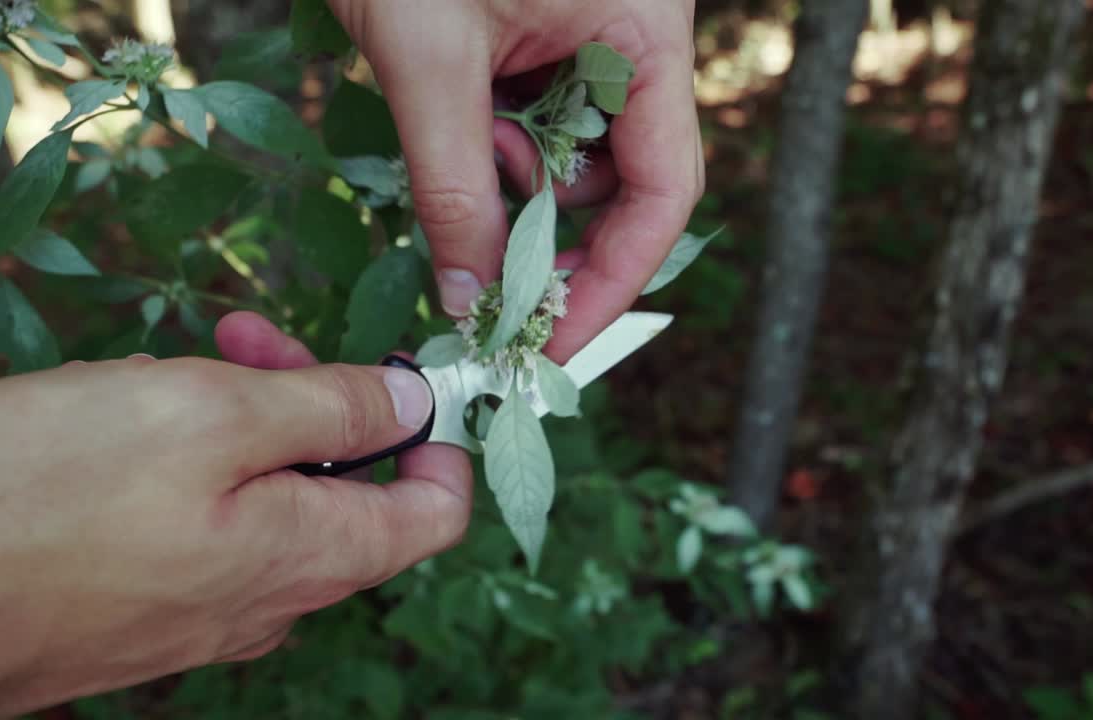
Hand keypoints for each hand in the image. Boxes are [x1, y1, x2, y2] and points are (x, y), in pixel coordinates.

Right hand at [0, 312, 470, 718]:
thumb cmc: (37, 494)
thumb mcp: (205, 414)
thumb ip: (327, 408)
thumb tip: (415, 405)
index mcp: (307, 559)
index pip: (433, 515)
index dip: (438, 439)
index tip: (398, 374)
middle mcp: (264, 603)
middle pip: (341, 493)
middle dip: (308, 401)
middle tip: (243, 337)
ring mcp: (194, 616)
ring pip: (260, 503)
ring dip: (234, 424)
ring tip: (156, 376)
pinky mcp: (131, 612)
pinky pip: (194, 530)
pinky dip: (181, 469)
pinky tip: (110, 431)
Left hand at [330, 0, 703, 361]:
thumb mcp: (428, 65)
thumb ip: (454, 191)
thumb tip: (468, 300)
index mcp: (643, 35)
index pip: (664, 191)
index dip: (613, 280)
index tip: (553, 342)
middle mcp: (634, 43)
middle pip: (622, 184)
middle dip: (552, 234)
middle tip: (488, 280)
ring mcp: (593, 41)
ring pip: (573, 160)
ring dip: (514, 185)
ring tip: (459, 140)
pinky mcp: (548, 42)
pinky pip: (537, 125)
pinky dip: (496, 149)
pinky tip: (458, 114)